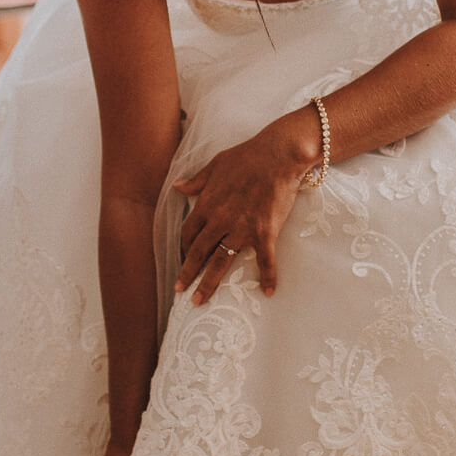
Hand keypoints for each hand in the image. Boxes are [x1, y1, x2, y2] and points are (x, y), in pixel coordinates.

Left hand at [172, 120, 314, 304]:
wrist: (278, 155)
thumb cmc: (247, 156)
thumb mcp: (215, 164)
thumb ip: (197, 181)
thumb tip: (177, 187)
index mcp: (207, 204)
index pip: (188, 232)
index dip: (184, 247)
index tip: (184, 258)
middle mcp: (220, 220)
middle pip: (198, 252)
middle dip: (187, 274)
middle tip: (180, 291)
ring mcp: (242, 228)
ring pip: (221, 262)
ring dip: (208, 283)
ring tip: (199, 300)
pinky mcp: (265, 233)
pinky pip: (265, 260)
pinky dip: (267, 277)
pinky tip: (268, 292)